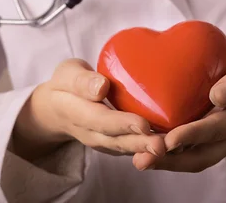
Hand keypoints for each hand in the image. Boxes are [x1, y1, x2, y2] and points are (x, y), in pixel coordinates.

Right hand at [13, 59, 165, 161]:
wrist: (56, 108)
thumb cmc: (66, 84)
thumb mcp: (67, 74)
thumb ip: (81, 80)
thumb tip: (101, 86)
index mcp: (75, 112)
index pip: (100, 120)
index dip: (122, 124)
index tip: (142, 124)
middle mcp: (89, 133)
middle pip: (116, 141)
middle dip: (140, 143)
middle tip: (162, 144)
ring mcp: (102, 142)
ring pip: (125, 148)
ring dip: (147, 150)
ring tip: (170, 147)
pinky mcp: (113, 144)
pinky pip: (130, 148)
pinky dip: (147, 149)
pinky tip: (169, 144)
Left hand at [132, 41, 225, 171]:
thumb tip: (218, 96)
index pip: (216, 130)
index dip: (192, 136)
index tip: (169, 140)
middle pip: (201, 155)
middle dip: (171, 159)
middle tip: (142, 159)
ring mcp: (221, 141)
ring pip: (193, 159)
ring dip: (166, 162)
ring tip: (139, 160)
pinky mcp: (209, 140)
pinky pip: (188, 152)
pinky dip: (167, 154)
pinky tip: (144, 148)